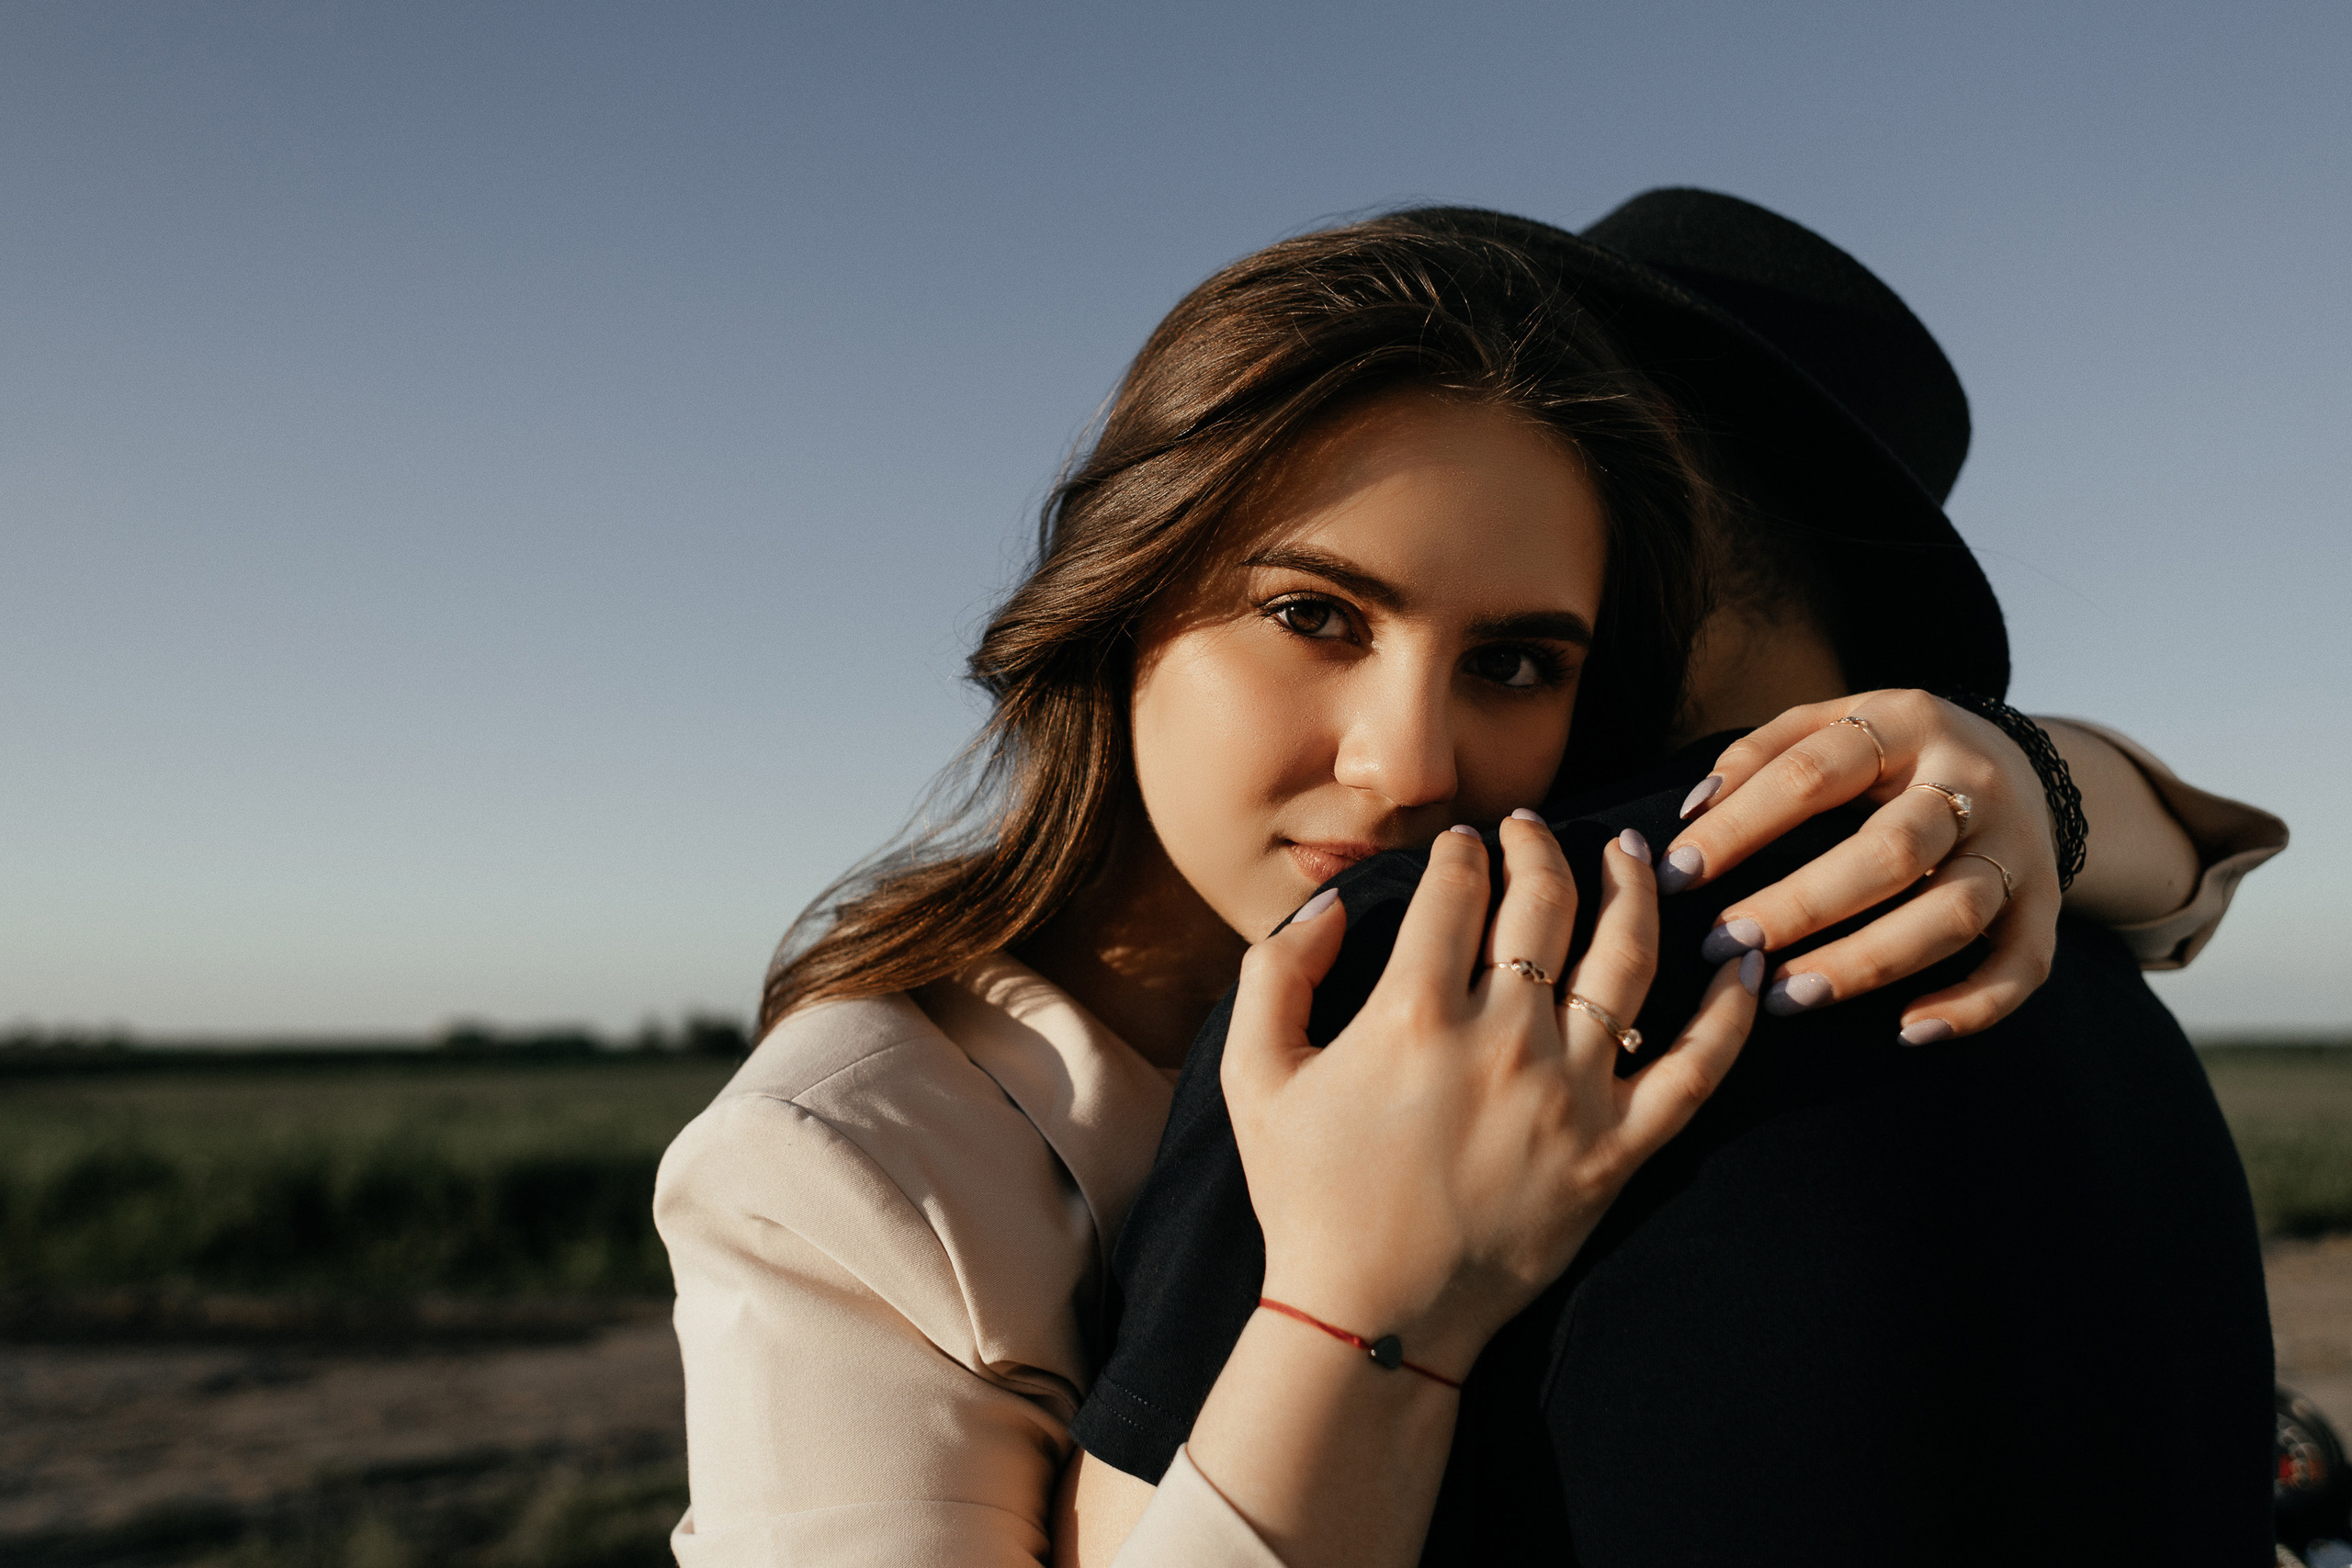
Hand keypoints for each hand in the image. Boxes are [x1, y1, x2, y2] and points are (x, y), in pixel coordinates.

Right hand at [1223, 814, 1760, 1377]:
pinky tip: (1742, 962)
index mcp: (1414, 1012)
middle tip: (1531, 832)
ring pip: (1628, 960)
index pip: (1457, 889)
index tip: (1461, 845)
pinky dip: (1729, 1012)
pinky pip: (1695, 1070)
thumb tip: (1337, 905)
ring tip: (1629, 854)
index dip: (1460, 851)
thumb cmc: (1306, 1196)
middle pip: (1546, 903)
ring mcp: (1571, 1095)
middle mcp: (1504, 1040)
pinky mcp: (1617, 1151)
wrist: (1370, 1318)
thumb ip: (1276, 970)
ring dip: (1634, 890)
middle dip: (1538, 847)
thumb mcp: (1252, 1075)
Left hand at [1661, 688, 2056, 1040]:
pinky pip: (2021, 966)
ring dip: (1867, 962)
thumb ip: (1760, 754)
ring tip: (1788, 996)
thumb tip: (1691, 813)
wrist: (2020, 763)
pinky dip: (1970, 1006)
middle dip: (1800, 905)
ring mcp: (2016, 847)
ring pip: (1952, 913)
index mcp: (1906, 724)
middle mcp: (1971, 783)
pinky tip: (1906, 1031)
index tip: (1677, 876)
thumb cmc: (1888, 755)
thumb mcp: (1830, 724)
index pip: (1814, 774)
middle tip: (1724, 946)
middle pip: (1891, 852)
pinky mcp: (2044, 905)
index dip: (1740, 827)